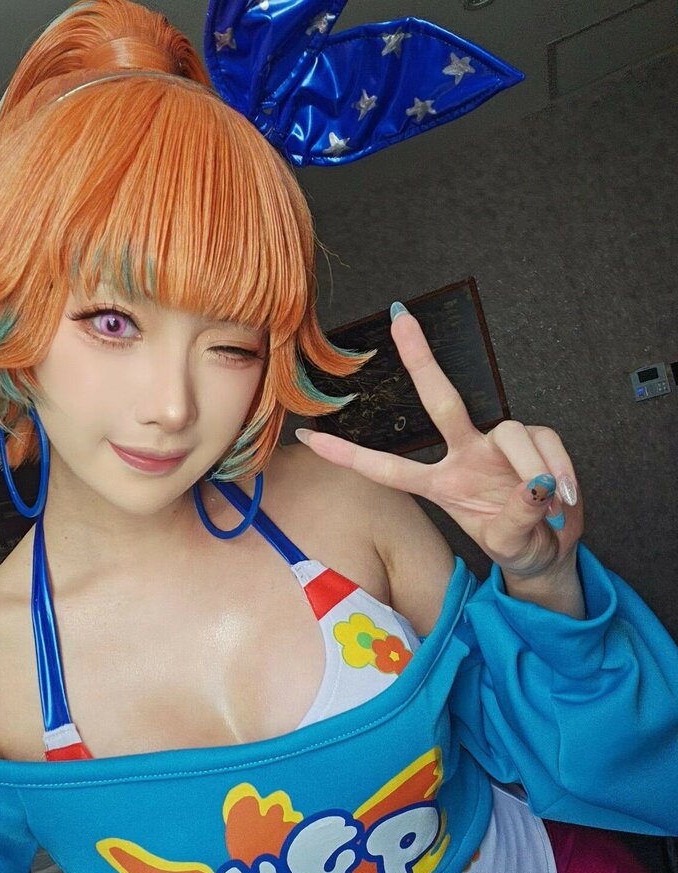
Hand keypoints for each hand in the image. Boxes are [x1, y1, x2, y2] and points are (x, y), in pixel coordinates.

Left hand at [296, 306, 582, 579]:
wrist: (550, 551)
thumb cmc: (516, 544)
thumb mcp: (508, 545)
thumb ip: (517, 520)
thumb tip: (535, 487)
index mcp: (441, 485)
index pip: (389, 469)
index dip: (349, 456)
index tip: (308, 437)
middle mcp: (466, 455)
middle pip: (441, 400)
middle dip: (421, 360)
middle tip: (401, 320)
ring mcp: (499, 446)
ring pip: (513, 434)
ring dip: (534, 469)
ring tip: (551, 505)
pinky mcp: (537, 440)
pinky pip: (547, 445)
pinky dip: (560, 472)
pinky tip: (564, 499)